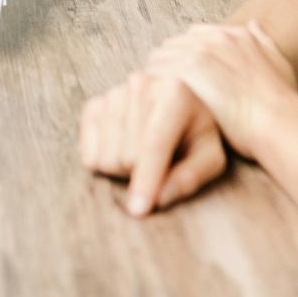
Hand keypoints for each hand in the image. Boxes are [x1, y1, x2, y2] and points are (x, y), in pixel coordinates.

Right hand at [79, 71, 228, 216]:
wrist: (174, 104)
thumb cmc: (194, 135)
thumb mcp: (209, 157)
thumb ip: (191, 177)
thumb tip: (159, 198)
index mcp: (175, 93)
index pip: (154, 144)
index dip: (146, 180)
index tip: (139, 210)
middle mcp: (140, 86)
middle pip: (127, 156)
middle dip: (141, 175)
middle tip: (160, 166)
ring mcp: (113, 94)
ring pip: (106, 158)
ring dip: (123, 170)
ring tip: (143, 156)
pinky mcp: (93, 106)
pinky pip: (88, 154)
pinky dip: (104, 162)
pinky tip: (123, 149)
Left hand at [146, 21, 297, 159]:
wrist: (281, 123)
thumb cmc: (283, 105)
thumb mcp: (279, 64)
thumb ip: (263, 42)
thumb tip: (253, 23)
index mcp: (236, 35)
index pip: (194, 36)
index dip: (185, 58)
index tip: (182, 80)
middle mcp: (217, 37)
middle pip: (174, 44)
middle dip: (166, 66)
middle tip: (161, 93)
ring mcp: (202, 51)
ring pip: (160, 57)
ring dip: (155, 77)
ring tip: (152, 102)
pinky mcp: (189, 68)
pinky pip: (156, 72)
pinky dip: (152, 87)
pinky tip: (151, 106)